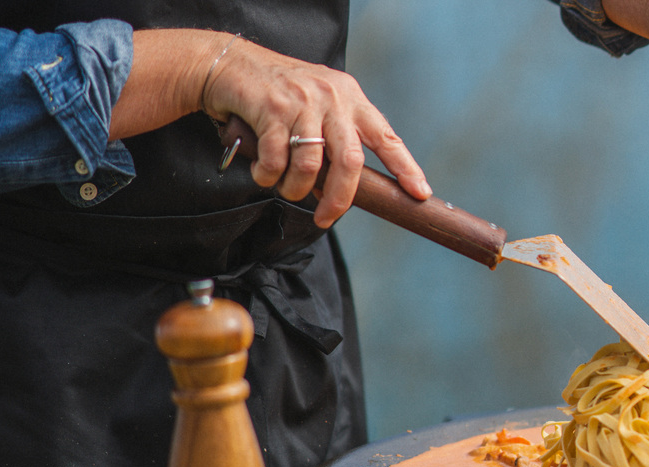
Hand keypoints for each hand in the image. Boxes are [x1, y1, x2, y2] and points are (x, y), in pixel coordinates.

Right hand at [110, 29, 430, 226]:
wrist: (229, 66)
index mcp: (351, 98)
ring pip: (310, 165)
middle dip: (339, 199)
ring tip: (284, 188)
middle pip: (350, 161)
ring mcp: (303, 101)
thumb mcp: (318, 107)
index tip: (419, 193)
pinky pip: (277, 161)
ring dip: (295, 189)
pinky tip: (263, 172)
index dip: (405, 168)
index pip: (386, 137)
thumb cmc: (277, 97)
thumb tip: (347, 187)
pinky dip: (268, 176)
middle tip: (326, 218)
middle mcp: (333, 96)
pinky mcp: (273, 108)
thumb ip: (336, 137)